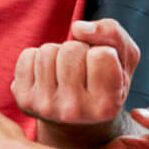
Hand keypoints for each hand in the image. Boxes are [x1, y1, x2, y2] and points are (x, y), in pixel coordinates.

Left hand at [12, 19, 140, 133]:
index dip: (102, 52)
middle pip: (72, 49)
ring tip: (65, 72)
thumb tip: (78, 28)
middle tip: (82, 70)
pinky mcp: (25, 100)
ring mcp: (46, 107)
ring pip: (48, 50)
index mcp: (106, 105)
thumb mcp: (123, 59)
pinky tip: (48, 76)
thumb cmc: (104, 82)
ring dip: (57, 53)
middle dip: (78, 50)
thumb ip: (112, 33)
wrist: (77, 121)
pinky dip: (38, 58)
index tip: (101, 69)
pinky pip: (28, 56)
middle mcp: (75, 111)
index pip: (102, 54)